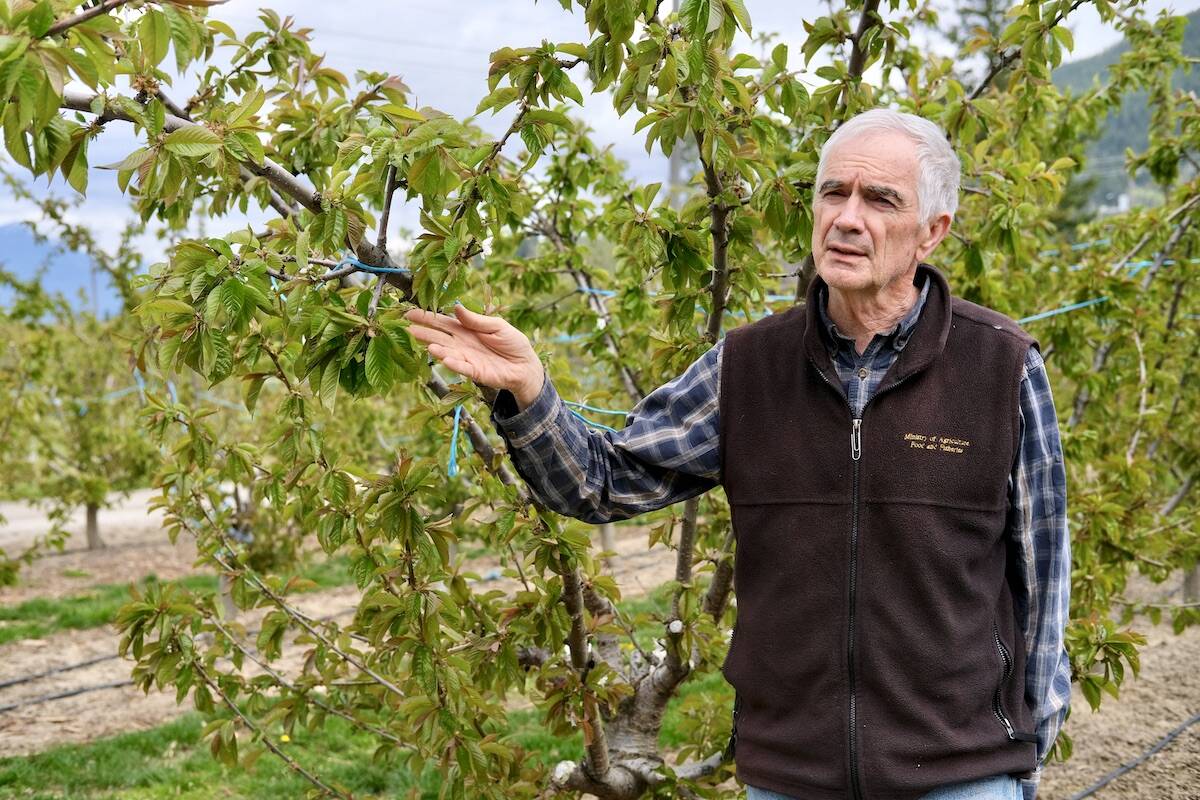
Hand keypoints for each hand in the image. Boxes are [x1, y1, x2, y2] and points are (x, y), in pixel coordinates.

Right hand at [404, 304, 544, 407]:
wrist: (525, 365)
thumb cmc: (512, 343)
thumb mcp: (497, 326)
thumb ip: (477, 320)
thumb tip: (457, 307)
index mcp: (466, 329)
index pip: (443, 322)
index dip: (427, 318)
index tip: (410, 313)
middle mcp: (462, 344)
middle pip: (439, 337)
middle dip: (424, 332)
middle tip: (407, 328)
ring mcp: (467, 358)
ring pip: (448, 353)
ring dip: (437, 349)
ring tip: (426, 344)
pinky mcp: (475, 372)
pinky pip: (463, 368)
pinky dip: (454, 364)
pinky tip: (445, 359)